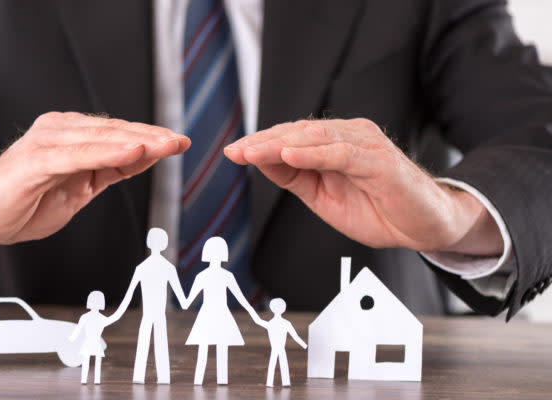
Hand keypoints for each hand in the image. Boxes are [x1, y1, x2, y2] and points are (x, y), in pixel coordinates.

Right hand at [0, 112, 189, 252]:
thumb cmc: (22, 204)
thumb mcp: (77, 189)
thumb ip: (106, 172)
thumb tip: (141, 160)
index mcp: (69, 137)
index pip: (117, 134)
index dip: (150, 137)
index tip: (178, 142)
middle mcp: (58, 132)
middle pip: (114, 131)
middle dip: (150, 137)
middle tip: (179, 141)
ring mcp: (45, 142)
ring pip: (101, 139)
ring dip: (136, 141)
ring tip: (165, 144)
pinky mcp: (34, 160)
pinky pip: (78, 155)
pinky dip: (108, 153)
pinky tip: (132, 152)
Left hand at [224, 118, 502, 254]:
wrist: (424, 228)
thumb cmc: (378, 209)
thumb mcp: (322, 197)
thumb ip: (294, 178)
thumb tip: (260, 162)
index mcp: (334, 143)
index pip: (291, 137)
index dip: (261, 143)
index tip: (233, 152)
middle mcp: (350, 136)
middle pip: (299, 132)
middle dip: (263, 142)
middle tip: (236, 151)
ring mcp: (366, 146)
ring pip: (316, 138)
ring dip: (281, 144)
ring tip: (252, 152)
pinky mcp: (380, 162)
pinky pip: (342, 154)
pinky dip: (314, 153)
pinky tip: (289, 155)